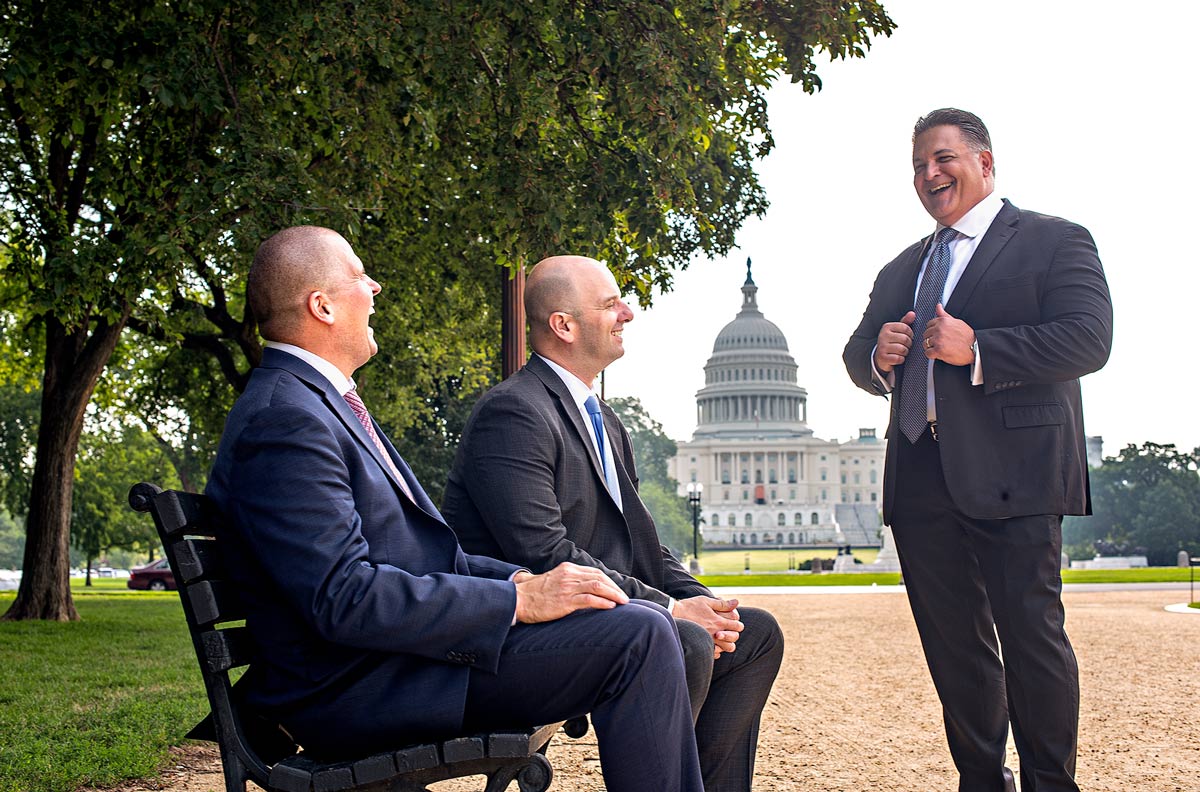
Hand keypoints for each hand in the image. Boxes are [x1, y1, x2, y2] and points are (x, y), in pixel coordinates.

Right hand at [513, 562, 628, 623]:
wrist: (518, 600)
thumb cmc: (533, 594)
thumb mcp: (553, 580)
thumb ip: (567, 580)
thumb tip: (580, 587)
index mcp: (567, 569)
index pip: (595, 572)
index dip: (609, 581)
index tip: (616, 590)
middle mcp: (569, 575)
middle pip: (600, 578)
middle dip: (615, 588)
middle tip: (624, 598)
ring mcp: (567, 587)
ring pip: (598, 587)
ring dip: (613, 594)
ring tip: (623, 602)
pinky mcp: (565, 601)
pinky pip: (589, 599)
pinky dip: (603, 602)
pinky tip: (611, 607)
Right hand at [673, 596, 743, 656]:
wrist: (673, 616)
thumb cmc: (689, 607)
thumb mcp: (706, 601)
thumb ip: (722, 604)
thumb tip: (736, 602)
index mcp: (718, 621)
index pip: (737, 626)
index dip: (737, 624)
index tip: (733, 622)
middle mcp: (716, 633)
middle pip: (735, 638)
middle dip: (734, 634)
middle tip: (728, 631)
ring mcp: (709, 641)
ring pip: (727, 648)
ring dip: (727, 643)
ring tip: (722, 639)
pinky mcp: (702, 646)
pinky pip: (716, 654)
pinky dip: (717, 650)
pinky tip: (713, 644)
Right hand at [873, 311, 915, 372]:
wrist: (880, 357)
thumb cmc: (892, 342)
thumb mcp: (897, 331)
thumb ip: (905, 322)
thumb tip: (912, 313)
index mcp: (887, 327)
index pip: (906, 328)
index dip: (910, 334)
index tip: (908, 337)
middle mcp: (883, 335)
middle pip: (905, 339)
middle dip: (908, 344)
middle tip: (905, 346)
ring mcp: (882, 346)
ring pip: (903, 349)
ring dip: (905, 353)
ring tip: (901, 352)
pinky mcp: (883, 357)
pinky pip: (899, 358)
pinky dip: (901, 360)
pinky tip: (897, 358)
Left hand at [922, 304, 975, 365]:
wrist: (975, 348)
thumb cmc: (967, 336)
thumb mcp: (956, 321)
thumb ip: (944, 315)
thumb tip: (938, 306)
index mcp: (943, 321)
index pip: (929, 325)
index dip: (933, 331)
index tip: (938, 335)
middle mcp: (939, 329)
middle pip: (926, 334)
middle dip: (931, 339)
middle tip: (940, 343)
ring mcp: (938, 339)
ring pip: (925, 343)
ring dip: (931, 347)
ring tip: (941, 348)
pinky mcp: (938, 350)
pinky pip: (927, 353)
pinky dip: (932, 355)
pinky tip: (939, 354)